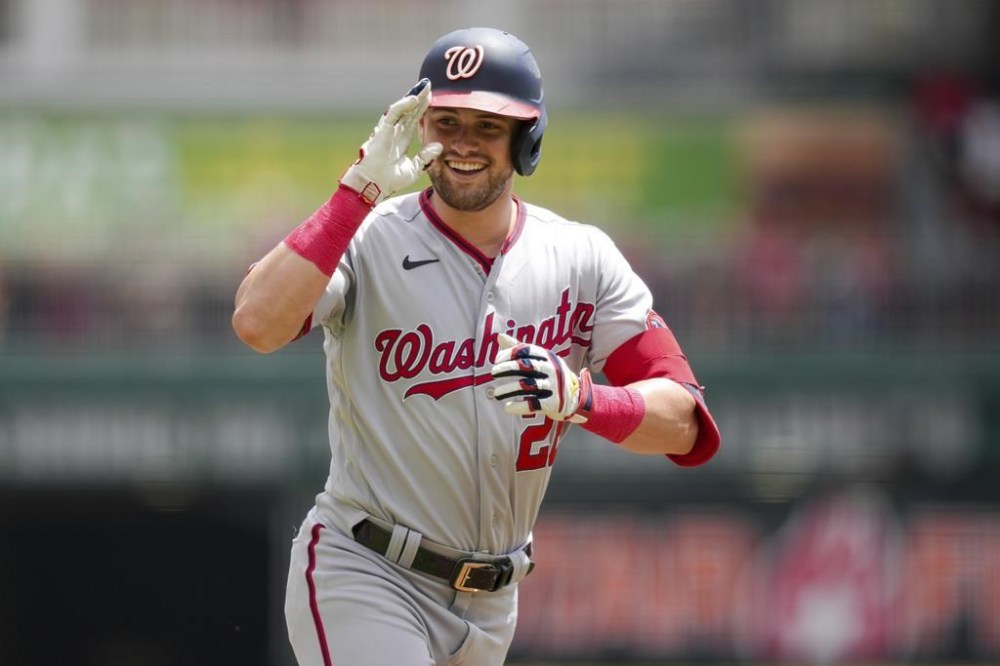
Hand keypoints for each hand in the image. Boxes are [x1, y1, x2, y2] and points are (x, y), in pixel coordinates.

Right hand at [340, 79, 442, 205]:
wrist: (374, 185)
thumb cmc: (389, 180)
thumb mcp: (414, 168)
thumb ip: (425, 157)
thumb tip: (438, 146)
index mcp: (401, 140)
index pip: (413, 119)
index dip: (421, 108)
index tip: (431, 98)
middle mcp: (394, 132)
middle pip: (409, 111)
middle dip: (419, 98)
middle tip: (429, 85)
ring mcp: (388, 130)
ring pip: (402, 109)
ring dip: (412, 97)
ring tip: (424, 86)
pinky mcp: (382, 131)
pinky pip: (393, 114)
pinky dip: (403, 105)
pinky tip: (413, 98)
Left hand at [490, 334, 592, 422]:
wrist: (576, 396)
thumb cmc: (550, 375)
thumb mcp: (540, 359)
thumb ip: (520, 348)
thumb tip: (499, 336)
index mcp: (548, 356)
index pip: (526, 350)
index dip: (509, 353)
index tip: (496, 360)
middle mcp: (552, 369)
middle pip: (526, 366)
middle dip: (507, 368)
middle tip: (493, 373)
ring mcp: (554, 386)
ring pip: (527, 386)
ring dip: (508, 389)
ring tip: (496, 394)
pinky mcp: (554, 403)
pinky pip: (534, 404)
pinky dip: (519, 406)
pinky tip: (508, 408)